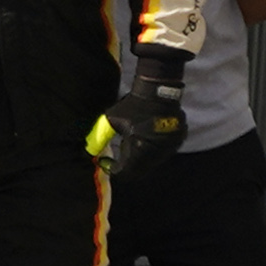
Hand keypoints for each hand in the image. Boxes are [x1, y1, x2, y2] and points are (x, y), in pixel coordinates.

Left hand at [102, 48, 190, 176]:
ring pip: (151, 163)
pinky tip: (142, 143)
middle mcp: (156, 153)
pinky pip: (161, 154)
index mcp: (139, 150)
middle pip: (138, 171)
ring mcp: (169, 149)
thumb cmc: (132, 106)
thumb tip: (89, 150)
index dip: (112, 169)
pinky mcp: (177, 142)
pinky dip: (150, 153)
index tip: (105, 162)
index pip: (125, 172)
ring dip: (138, 160)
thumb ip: (99, 136)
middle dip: (125, 167)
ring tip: (128, 147)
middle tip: (114, 159)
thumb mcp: (111, 120)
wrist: (158, 92)